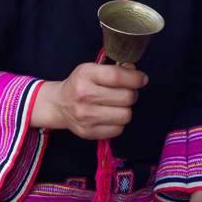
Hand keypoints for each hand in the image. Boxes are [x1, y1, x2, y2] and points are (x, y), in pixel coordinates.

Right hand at [31, 62, 147, 138]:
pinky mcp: (88, 132)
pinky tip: (111, 116)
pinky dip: (118, 122)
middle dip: (132, 93)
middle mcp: (83, 95)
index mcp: (85, 75)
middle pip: (126, 97)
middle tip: (126, 92)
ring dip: (126, 109)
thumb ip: (114, 69)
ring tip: (118, 105)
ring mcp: (85, 116)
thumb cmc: (80, 84)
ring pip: (125, 115)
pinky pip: (118, 129)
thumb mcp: (92, 69)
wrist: (59, 104)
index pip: (117, 76)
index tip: (142, 79)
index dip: (135, 78)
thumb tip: (136, 73)